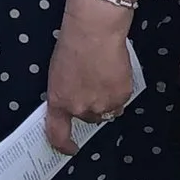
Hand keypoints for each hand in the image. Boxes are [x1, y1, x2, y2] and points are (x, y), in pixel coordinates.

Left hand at [45, 4, 134, 156]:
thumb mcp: (58, 73)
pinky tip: (113, 74)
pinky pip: (120, 102)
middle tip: (90, 85)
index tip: (69, 148)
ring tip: (102, 76)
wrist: (95, 32)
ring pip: (106, 111)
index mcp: (60, 101)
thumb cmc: (72, 44)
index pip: (58, 134)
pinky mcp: (122, 97)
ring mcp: (103, 105)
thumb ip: (65, 92)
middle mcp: (81, 108)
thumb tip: (74, 100)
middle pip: (88, 118)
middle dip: (89, 106)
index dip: (63, 145)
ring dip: (105, 100)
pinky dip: (118, 92)